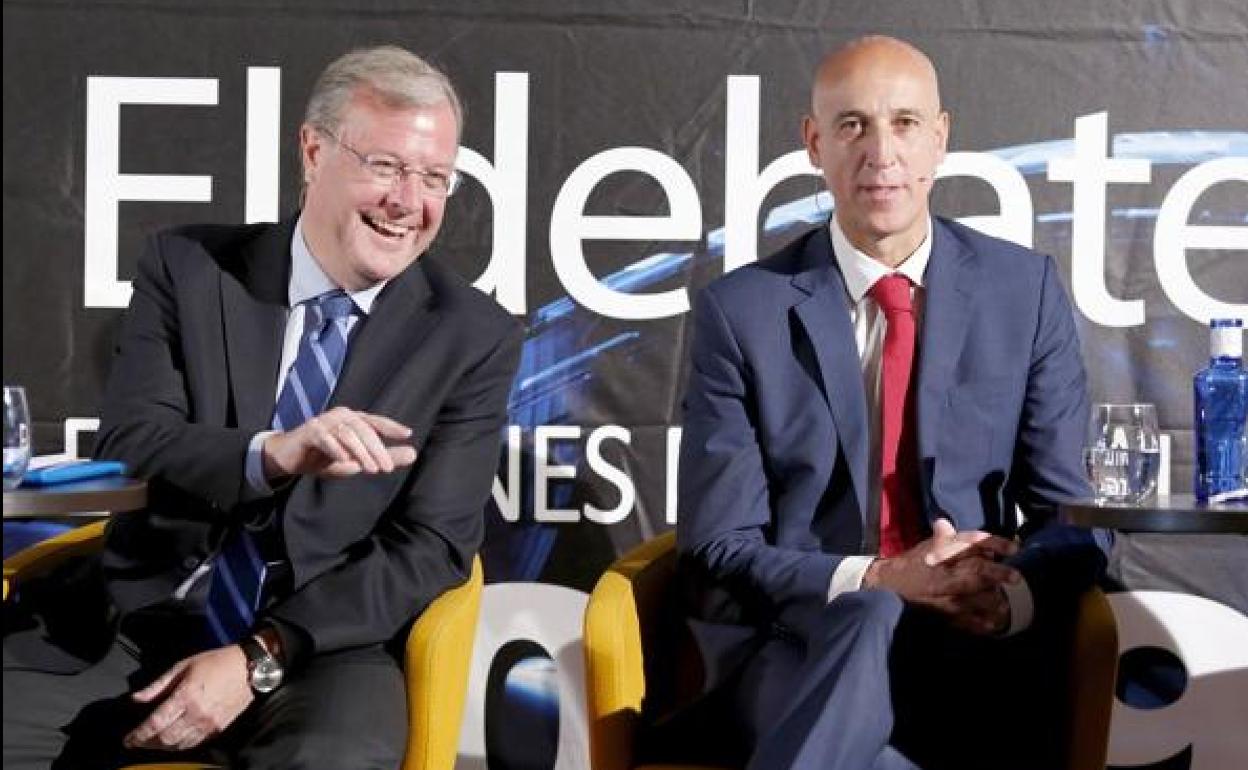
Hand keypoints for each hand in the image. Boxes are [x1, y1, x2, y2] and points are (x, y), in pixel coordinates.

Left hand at [124, 645, 252, 751]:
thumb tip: (135, 699)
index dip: (138, 735)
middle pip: (165, 740)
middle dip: (147, 744)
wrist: (249, 668)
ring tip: (153, 741)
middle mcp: (196, 714)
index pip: (155, 724)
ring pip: (179, 745)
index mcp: (186, 696)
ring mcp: (208, 724)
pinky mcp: (218, 729)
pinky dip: (180, 746)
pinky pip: (194, 744)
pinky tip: (174, 740)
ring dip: (163, 747)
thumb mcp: (183, 666)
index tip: (128, 740)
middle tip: (138, 741)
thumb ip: (158, 685)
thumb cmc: (216, 662)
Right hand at [262, 406, 416, 479]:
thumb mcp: (358, 460)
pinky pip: (325, 438)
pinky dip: (336, 449)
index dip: (391, 426)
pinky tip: (345, 461)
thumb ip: (384, 456)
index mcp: (354, 419)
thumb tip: (413, 454)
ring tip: (371, 469)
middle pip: (364, 430)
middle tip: (387, 468)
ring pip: (347, 434)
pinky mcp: (309, 431)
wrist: (291, 459)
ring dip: (360, 453)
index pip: (376, 421)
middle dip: (377, 449)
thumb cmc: (326, 457)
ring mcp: (324, 421)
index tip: (407, 434)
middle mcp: (341, 416)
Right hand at [864, 519, 1020, 629]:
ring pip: (977, 598)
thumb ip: (943, 538)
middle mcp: (945, 573)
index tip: (1014, 549)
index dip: (995, 544)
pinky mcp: (943, 615)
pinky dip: (982, 624)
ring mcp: (944, 596)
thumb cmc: (913, 563)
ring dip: (994, 601)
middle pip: (978, 572)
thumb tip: (947, 524)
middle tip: (1016, 578)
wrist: (890, 586)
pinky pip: (968, 622)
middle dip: (999, 574)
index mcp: (942, 553)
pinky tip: (993, 624)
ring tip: (1005, 604)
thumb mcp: (928, 547)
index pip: (972, 544)